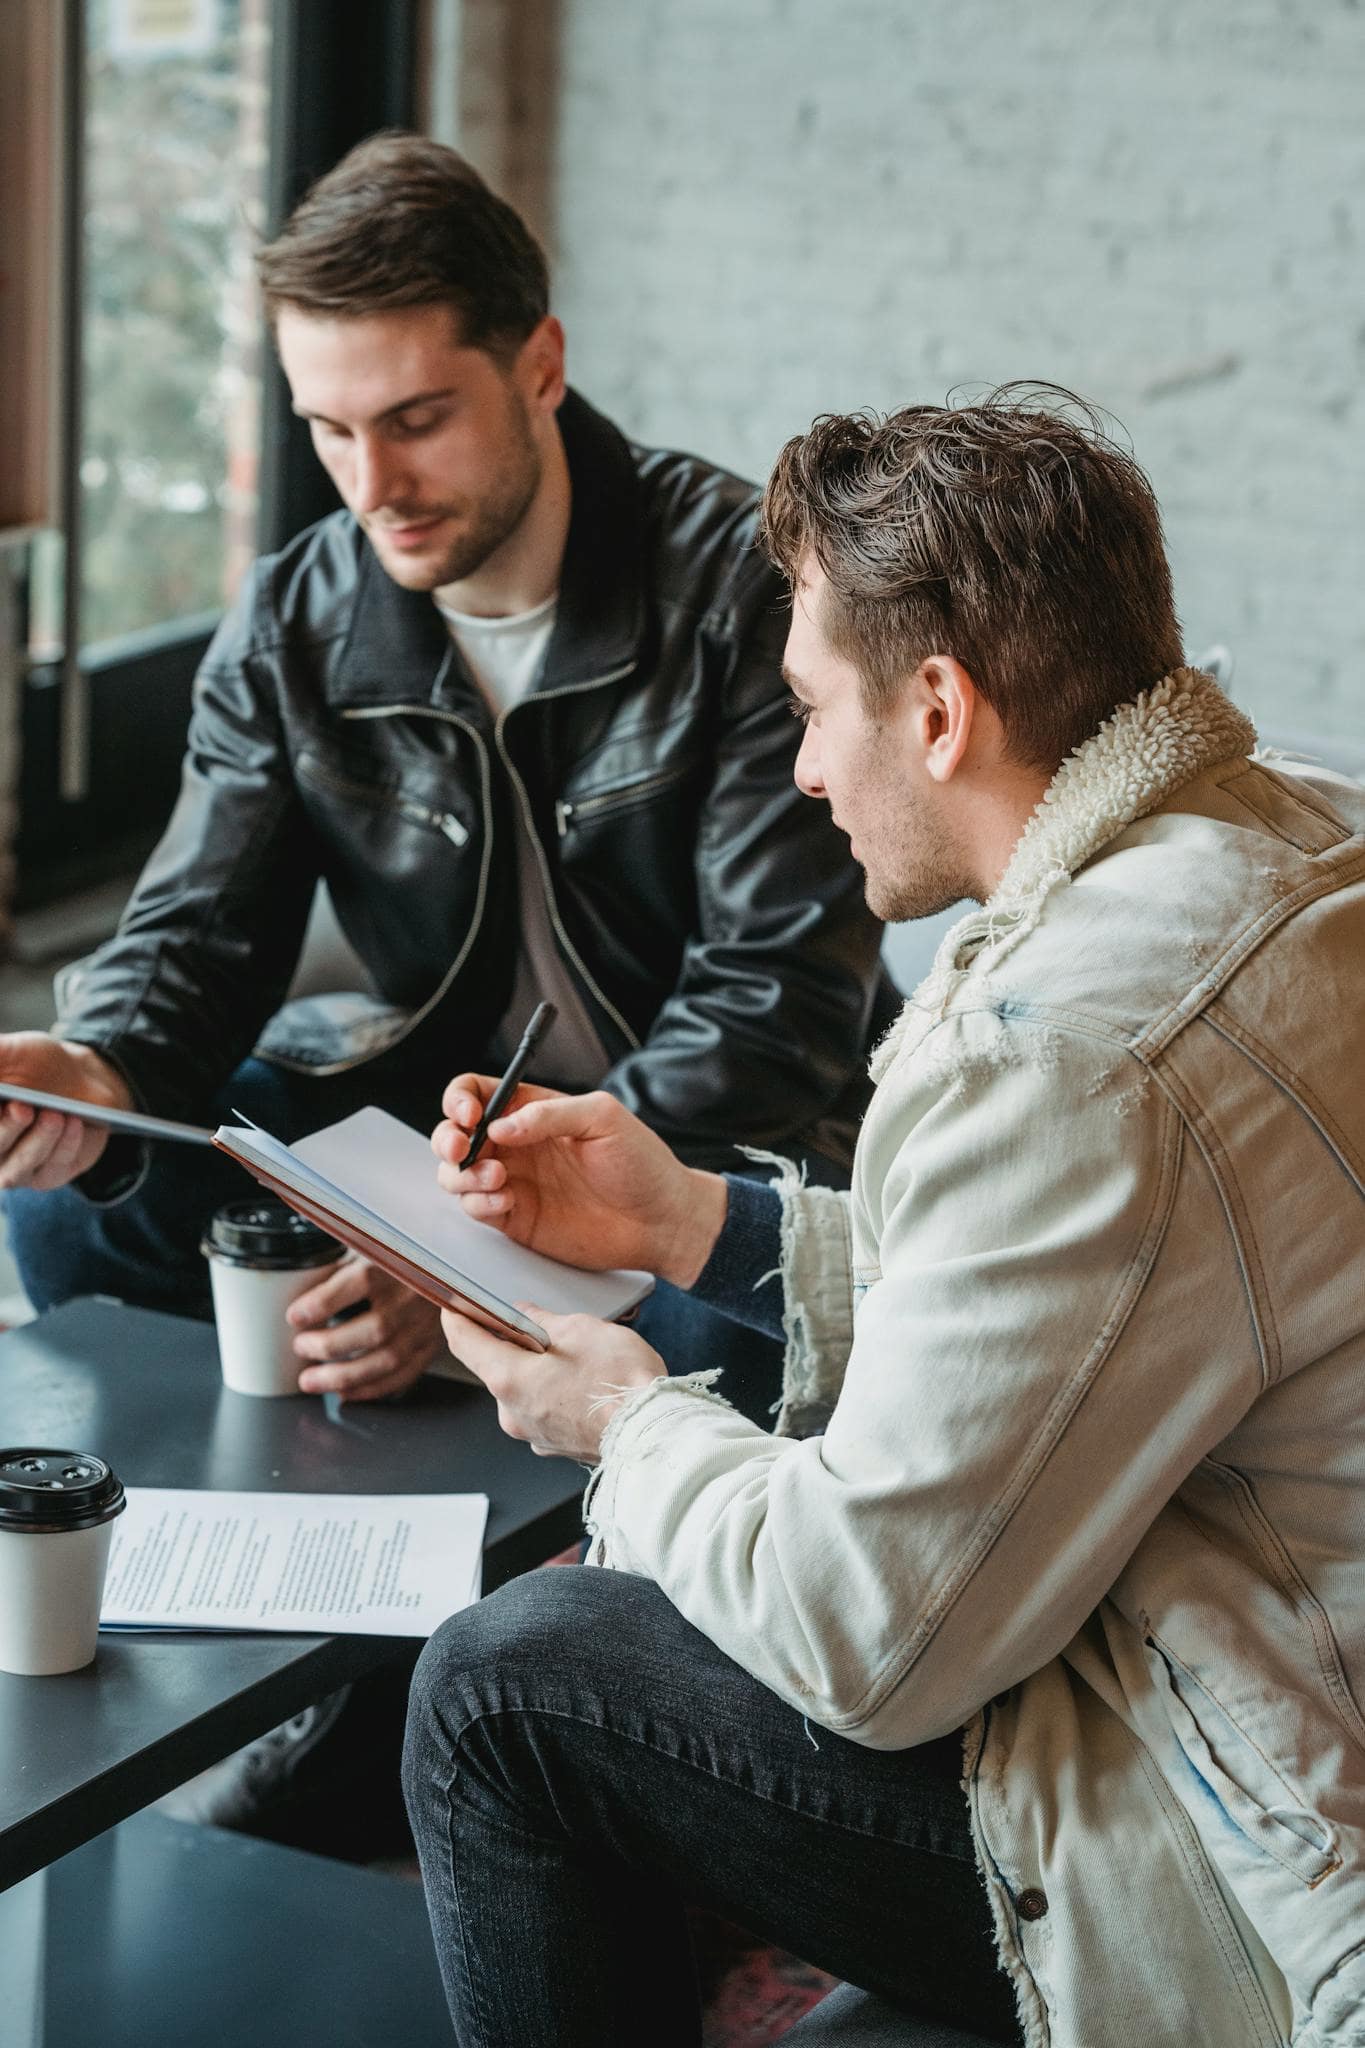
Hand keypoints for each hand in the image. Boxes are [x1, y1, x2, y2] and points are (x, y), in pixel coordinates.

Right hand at [0, 1034, 131, 1191]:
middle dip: (7, 1128)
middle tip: (22, 1108)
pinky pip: (56, 1164)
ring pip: (21, 1163)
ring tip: (53, 1115)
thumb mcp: (8, 1052)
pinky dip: (65, 1143)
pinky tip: (73, 1122)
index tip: (2, 1101)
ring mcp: (16, 1167)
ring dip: (39, 1138)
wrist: (80, 1077)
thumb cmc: (34, 1064)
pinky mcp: (50, 1175)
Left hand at [288, 1255, 443, 1401]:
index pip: (360, 1282)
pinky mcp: (432, 1347)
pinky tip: (346, 1392)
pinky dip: (371, 1389)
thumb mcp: (375, 1248)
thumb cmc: (404, 1259)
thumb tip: (301, 1289)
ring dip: (344, 1377)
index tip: (295, 1316)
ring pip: (387, 1360)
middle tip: (301, 1347)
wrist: (452, 1270)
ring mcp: (427, 1326)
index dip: (323, 1303)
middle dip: (329, 1346)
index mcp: (398, 1264)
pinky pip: (403, 1375)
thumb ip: (344, 1267)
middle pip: (374, 1330)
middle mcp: (415, 1297)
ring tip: (312, 1380)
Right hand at [432, 1078, 726, 1287]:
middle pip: (455, 1133)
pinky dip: (478, 1204)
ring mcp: (513, 1182)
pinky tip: (505, 1201)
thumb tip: (500, 1124)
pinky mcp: (515, 1219)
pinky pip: (476, 1208)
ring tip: (496, 1177)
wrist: (661, 1221)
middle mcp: (516, 1145)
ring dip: (461, 1174)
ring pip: (456, 1174)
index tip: (469, 1114)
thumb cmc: (642, 1163)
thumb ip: (550, 1113)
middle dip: (447, 1138)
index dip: (460, 1100)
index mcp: (533, 1110)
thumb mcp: (603, 1119)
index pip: (478, 1093)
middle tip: (462, 1146)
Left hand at [439, 1303, 665, 1463]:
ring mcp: (533, 1434)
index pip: (464, 1343)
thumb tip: (526, 1314)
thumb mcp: (580, 1330)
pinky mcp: (554, 1445)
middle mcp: (512, 1413)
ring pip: (524, 1389)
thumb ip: (543, 1320)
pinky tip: (585, 1383)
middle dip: (517, 1344)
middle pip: (498, 1367)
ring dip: (539, 1370)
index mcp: (509, 1379)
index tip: (453, 1306)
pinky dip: (555, 1393)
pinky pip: (544, 1409)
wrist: (652, 1433)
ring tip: (580, 1358)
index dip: (457, 1318)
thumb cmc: (620, 1383)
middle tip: (547, 1327)